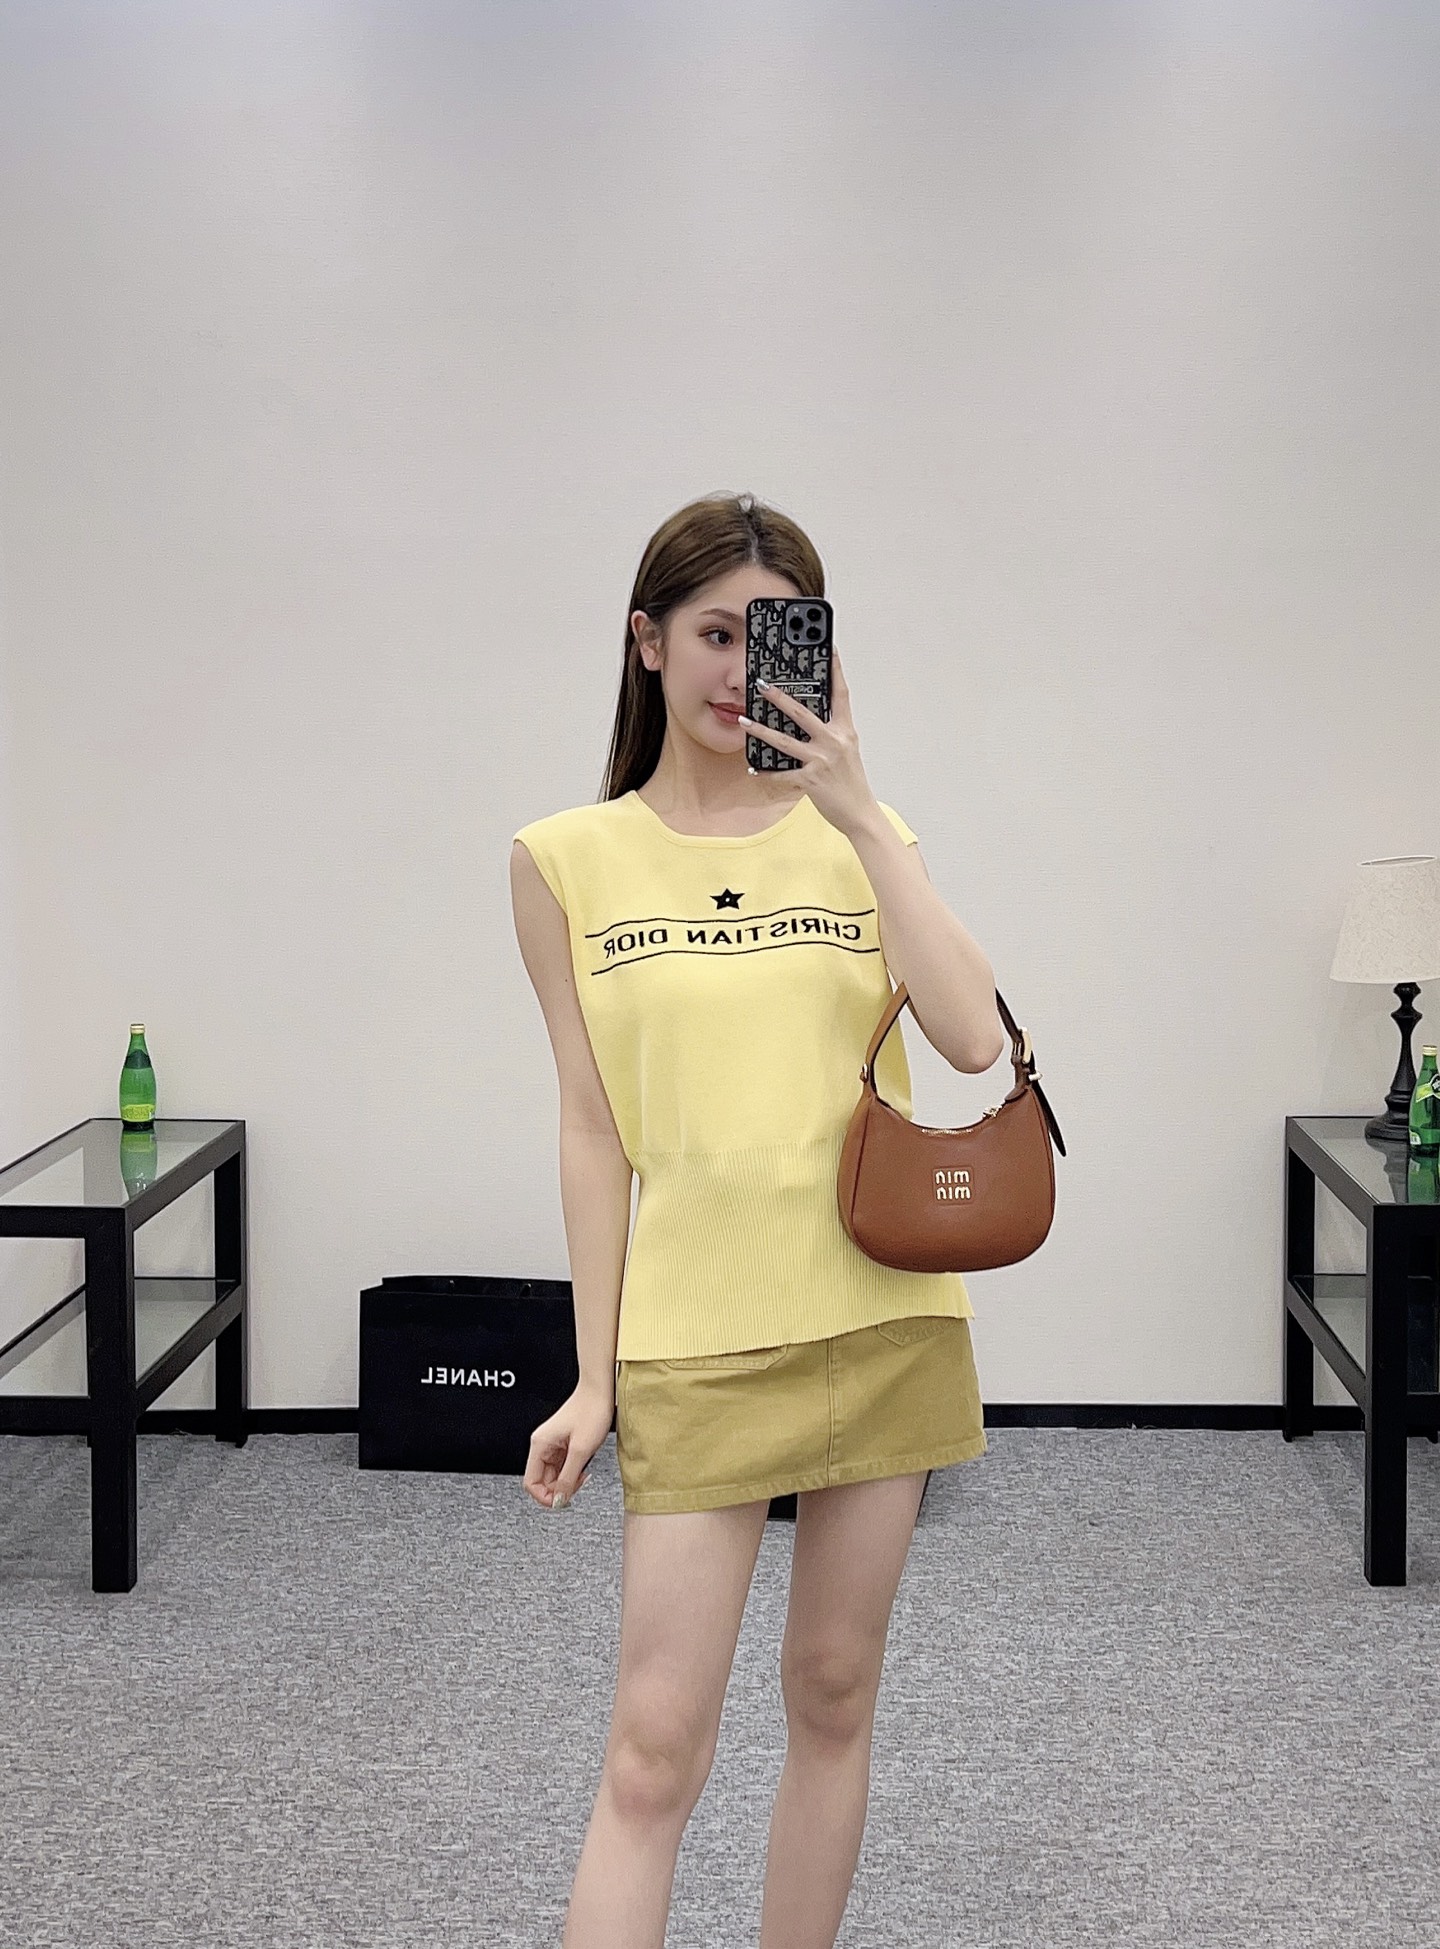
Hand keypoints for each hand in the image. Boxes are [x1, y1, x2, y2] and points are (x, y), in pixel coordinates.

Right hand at [523, 1383, 612, 1510]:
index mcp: (540, 1445)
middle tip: (577, 1485)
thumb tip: (559, 1499)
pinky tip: (584, 1468)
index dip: (545, 1496)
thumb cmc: (590, 1410)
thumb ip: (568, 1478)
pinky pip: (562, 1467)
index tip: (561, 1500)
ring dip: (568, 1481)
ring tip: (583, 1474)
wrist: (601, 1392)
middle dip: (559, 1488)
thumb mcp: (581, 1450)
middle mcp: (543, 1445)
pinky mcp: (563, 1445)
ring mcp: (553, 1445)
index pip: (531, 1482)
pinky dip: (572, 1472)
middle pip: (542, 1481)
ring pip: (553, 1476)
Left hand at [741, 644, 878, 839]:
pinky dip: (766, 772)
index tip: (829, 649)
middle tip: (762, 685)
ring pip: (784, 741)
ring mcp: (821, 760)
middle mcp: (834, 742)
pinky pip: (782, 774)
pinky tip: (753, 768)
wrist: (860, 813)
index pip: (841, 694)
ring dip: (761, 730)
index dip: (835, 670)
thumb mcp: (848, 751)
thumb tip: (810, 720)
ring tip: (744, 720)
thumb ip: (832, 734)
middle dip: (779, 697)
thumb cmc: (853, 782)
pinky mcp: (810, 780)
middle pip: (802, 713)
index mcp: (845, 731)